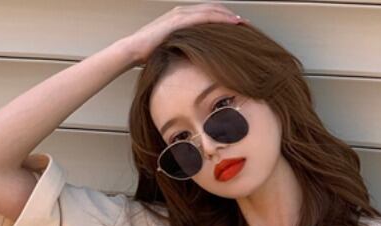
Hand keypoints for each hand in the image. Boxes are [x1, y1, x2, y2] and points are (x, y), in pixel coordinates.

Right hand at [122, 3, 249, 65]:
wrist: (134, 49)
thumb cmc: (150, 53)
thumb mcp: (172, 48)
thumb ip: (185, 48)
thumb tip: (197, 60)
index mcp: (181, 17)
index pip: (207, 15)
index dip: (223, 19)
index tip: (237, 27)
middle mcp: (182, 12)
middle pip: (212, 9)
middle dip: (230, 16)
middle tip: (245, 24)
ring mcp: (180, 14)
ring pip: (211, 10)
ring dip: (228, 16)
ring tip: (242, 23)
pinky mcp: (179, 20)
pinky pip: (204, 16)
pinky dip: (219, 18)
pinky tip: (231, 22)